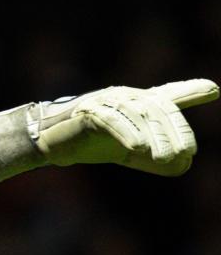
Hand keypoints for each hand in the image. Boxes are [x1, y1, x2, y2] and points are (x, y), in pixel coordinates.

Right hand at [34, 79, 217, 173]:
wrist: (50, 142)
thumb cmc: (91, 144)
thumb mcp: (130, 153)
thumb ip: (156, 159)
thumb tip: (183, 165)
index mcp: (137, 104)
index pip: (167, 97)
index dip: (190, 91)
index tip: (212, 89)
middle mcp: (124, 97)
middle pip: (158, 108)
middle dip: (175, 131)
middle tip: (185, 154)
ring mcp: (105, 101)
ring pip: (138, 114)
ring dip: (155, 136)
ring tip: (166, 158)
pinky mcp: (87, 112)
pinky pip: (111, 120)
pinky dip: (126, 133)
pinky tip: (138, 148)